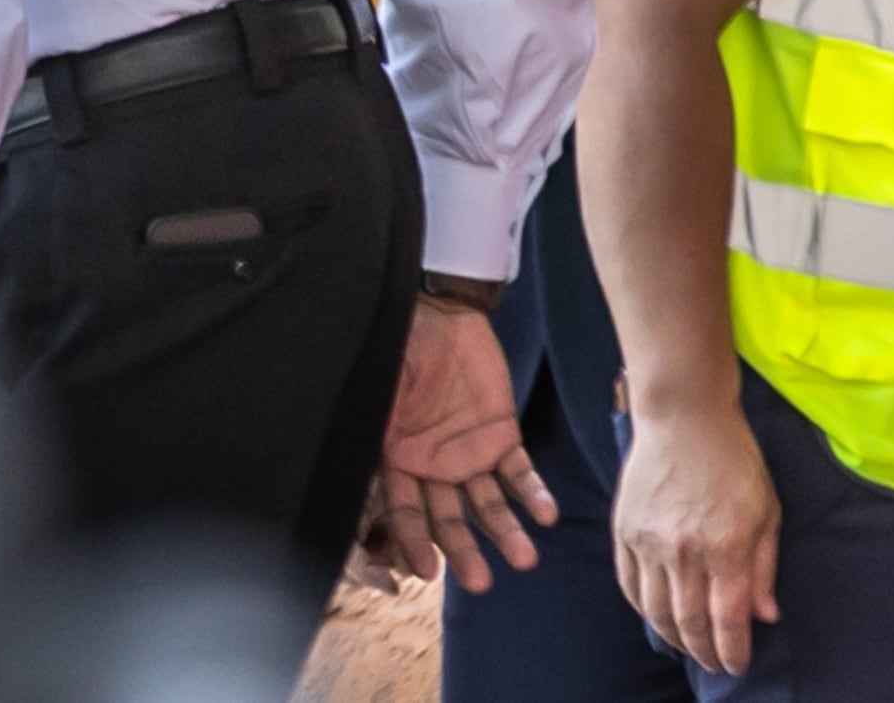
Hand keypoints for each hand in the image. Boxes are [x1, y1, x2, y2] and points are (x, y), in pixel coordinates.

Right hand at [374, 296, 557, 590]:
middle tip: (480, 583)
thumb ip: (372, 422)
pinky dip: (534, 493)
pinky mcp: (502, 436)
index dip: (413, 540)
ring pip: (488, 504)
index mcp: (395, 456)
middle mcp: (432, 465)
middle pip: (448, 517)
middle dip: (463, 550)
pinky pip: (520, 472)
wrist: (438, 312)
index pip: (403, 510)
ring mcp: (469, 453)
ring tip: (524, 558)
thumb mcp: (376, 384)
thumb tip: (347, 454)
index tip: (425, 572)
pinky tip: (546, 514)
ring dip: (506, 532)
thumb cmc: (396, 345)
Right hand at [616, 395, 779, 676]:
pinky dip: (642, 608)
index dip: (733, 651)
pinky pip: (628, 583)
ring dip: (672, 636)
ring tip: (687, 646)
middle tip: (714, 663)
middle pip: (689, 622)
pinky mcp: (624, 529)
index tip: (737, 665)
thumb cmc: (734, 461)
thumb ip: (764, 568)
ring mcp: (647, 541)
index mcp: (725, 548)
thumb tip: (765, 615)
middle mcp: (682, 551)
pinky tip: (656, 616)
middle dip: (704, 651)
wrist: (682, 416)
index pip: (727, 620)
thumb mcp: (767, 512)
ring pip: (655, 609)